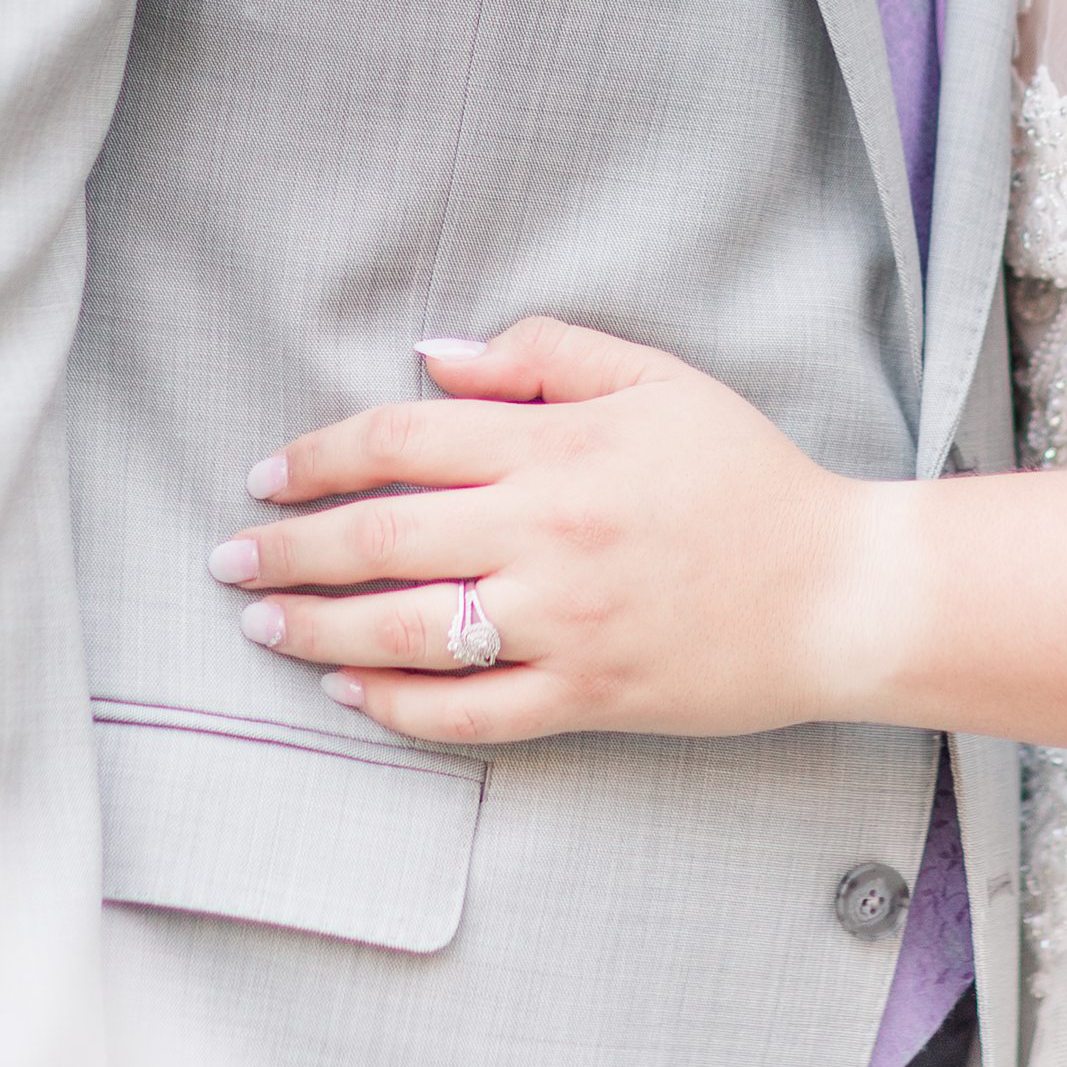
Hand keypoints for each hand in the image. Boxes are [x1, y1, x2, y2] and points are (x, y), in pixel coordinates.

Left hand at [207, 317, 899, 742]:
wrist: (838, 590)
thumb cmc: (747, 477)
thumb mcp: (658, 381)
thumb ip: (543, 355)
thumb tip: (431, 360)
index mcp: (559, 448)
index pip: (401, 442)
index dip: (319, 456)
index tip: (268, 475)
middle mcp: (547, 536)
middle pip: (380, 536)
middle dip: (289, 548)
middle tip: (228, 557)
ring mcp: (564, 624)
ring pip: (404, 630)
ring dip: (317, 626)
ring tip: (263, 622)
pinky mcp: (587, 697)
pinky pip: (467, 712)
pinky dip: (394, 705)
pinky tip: (348, 688)